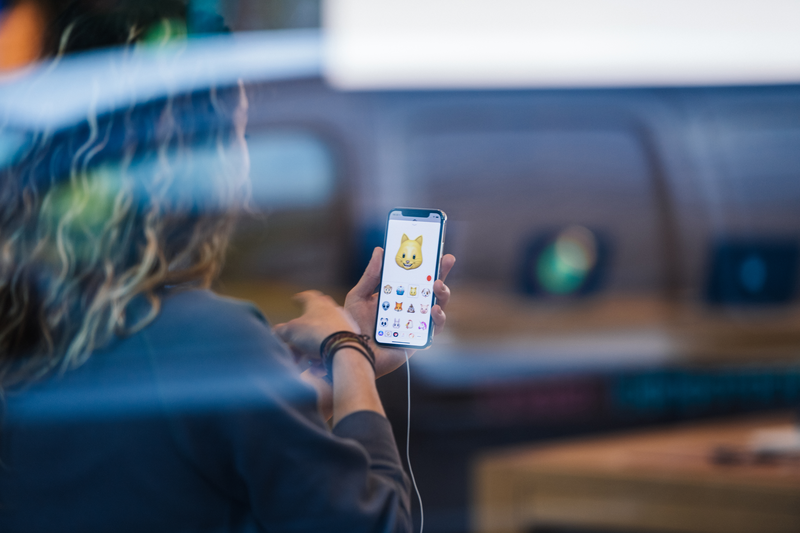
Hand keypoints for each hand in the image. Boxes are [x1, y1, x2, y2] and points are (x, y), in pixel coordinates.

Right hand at [274, 291, 360, 366]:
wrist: (344, 348)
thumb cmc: (315, 334)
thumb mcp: (291, 331)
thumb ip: (281, 330)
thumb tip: (275, 332)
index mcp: (318, 303)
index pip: (308, 296)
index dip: (300, 298)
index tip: (295, 299)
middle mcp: (333, 309)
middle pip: (315, 317)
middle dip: (303, 330)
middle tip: (294, 340)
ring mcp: (344, 322)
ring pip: (323, 333)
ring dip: (312, 346)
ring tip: (305, 361)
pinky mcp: (353, 336)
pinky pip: (334, 344)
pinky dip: (325, 353)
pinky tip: (319, 366)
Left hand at [345, 247, 455, 377]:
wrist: (351, 353)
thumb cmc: (352, 327)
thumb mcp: (358, 297)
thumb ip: (371, 276)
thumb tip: (380, 251)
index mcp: (397, 295)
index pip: (416, 277)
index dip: (428, 263)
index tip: (435, 249)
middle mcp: (410, 308)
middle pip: (432, 288)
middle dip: (442, 272)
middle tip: (446, 260)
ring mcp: (416, 323)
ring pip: (438, 306)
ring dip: (442, 293)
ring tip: (437, 285)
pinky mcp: (419, 339)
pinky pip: (435, 328)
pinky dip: (438, 318)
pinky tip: (434, 309)